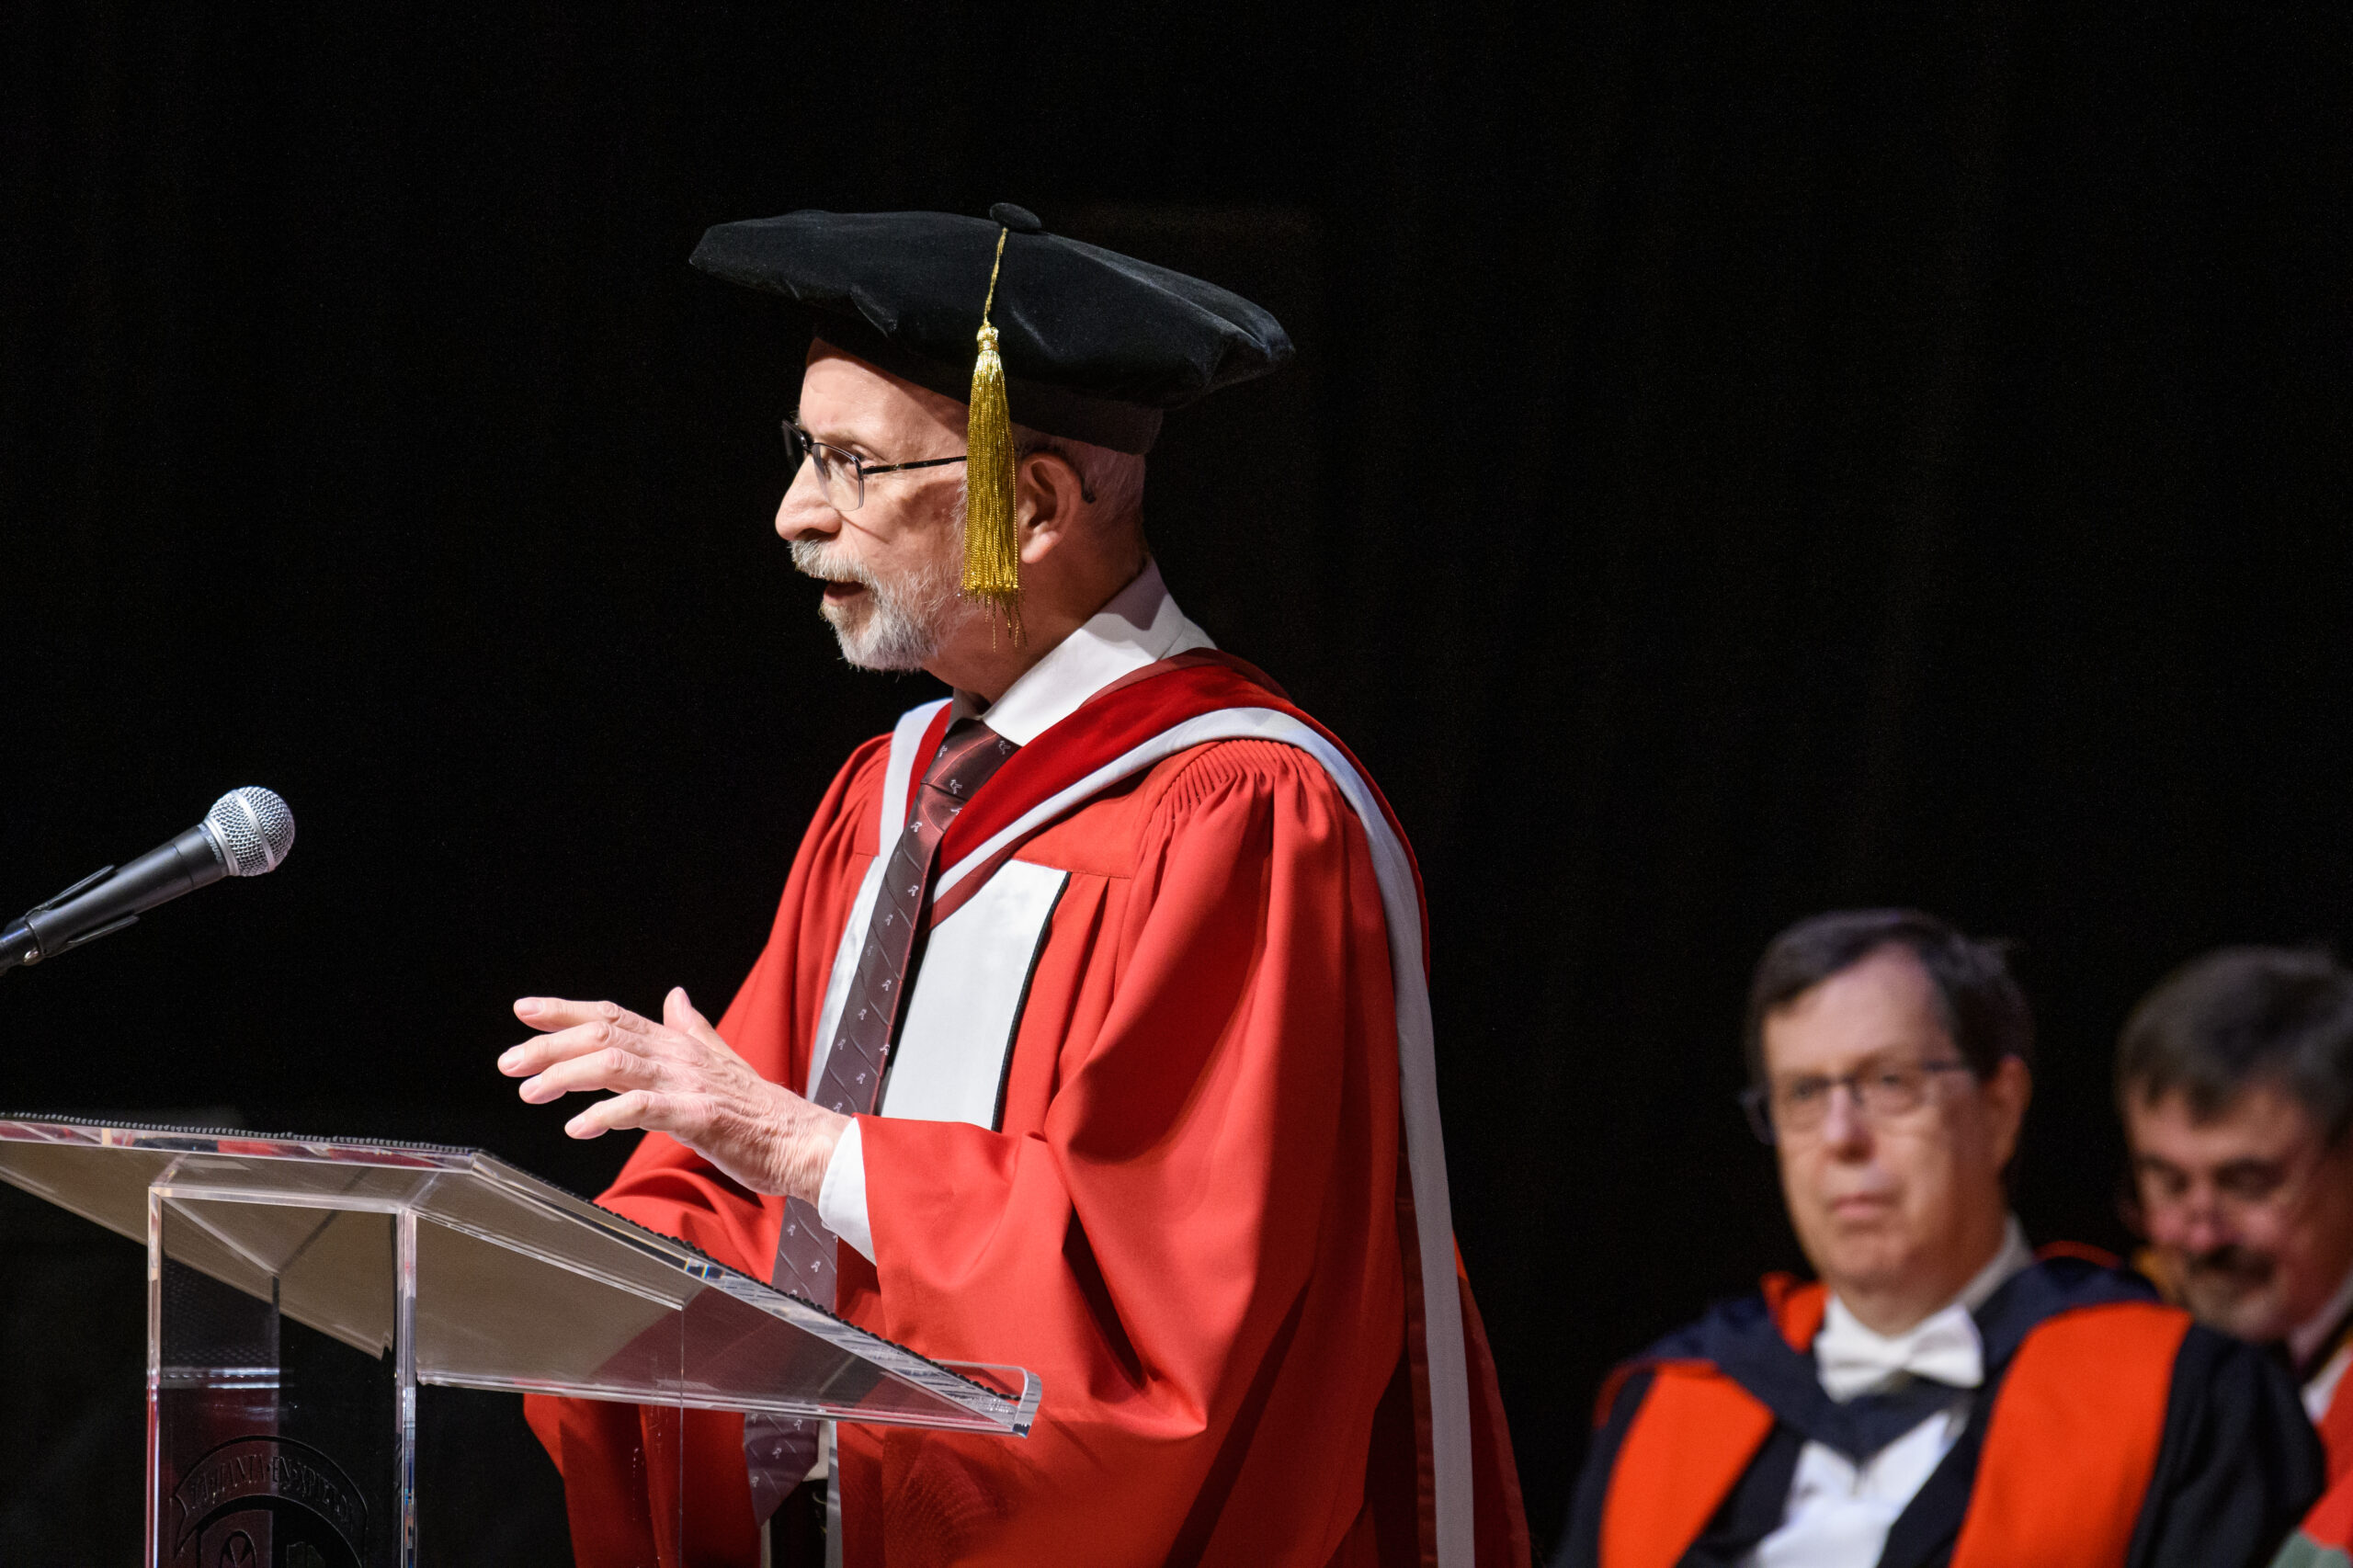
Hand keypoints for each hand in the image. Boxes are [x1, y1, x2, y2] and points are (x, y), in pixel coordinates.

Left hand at [499, 988, 846, 1204]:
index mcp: (679, 1043)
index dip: (565, 1010)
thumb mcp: (720, 1060)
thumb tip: (675, 995)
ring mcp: (688, 1083)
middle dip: (549, 1044)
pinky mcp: (698, 1115)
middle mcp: (679, 1055)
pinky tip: (577, 1127)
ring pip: (615, 1063)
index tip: (524, 1011)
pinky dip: (605, 1114)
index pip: (612, 1015)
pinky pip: (641, 1108)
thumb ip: (691, 1027)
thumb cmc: (761, 1112)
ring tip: (530, 1092)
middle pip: (603, 1034)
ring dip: (565, 1075)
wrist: (801, 1141)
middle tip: (508, 1061)